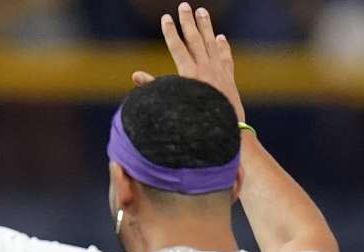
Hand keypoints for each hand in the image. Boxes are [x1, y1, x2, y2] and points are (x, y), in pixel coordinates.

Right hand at [132, 3, 245, 122]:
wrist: (224, 128)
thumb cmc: (195, 119)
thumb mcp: (173, 103)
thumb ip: (154, 87)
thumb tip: (135, 76)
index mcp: (190, 73)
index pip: (178, 46)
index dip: (170, 32)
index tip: (165, 18)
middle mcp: (206, 68)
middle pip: (195, 39)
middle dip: (188, 21)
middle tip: (184, 6)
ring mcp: (219, 71)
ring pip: (212, 43)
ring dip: (207, 26)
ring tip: (202, 11)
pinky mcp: (228, 78)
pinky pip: (225, 57)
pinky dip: (223, 46)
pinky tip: (220, 37)